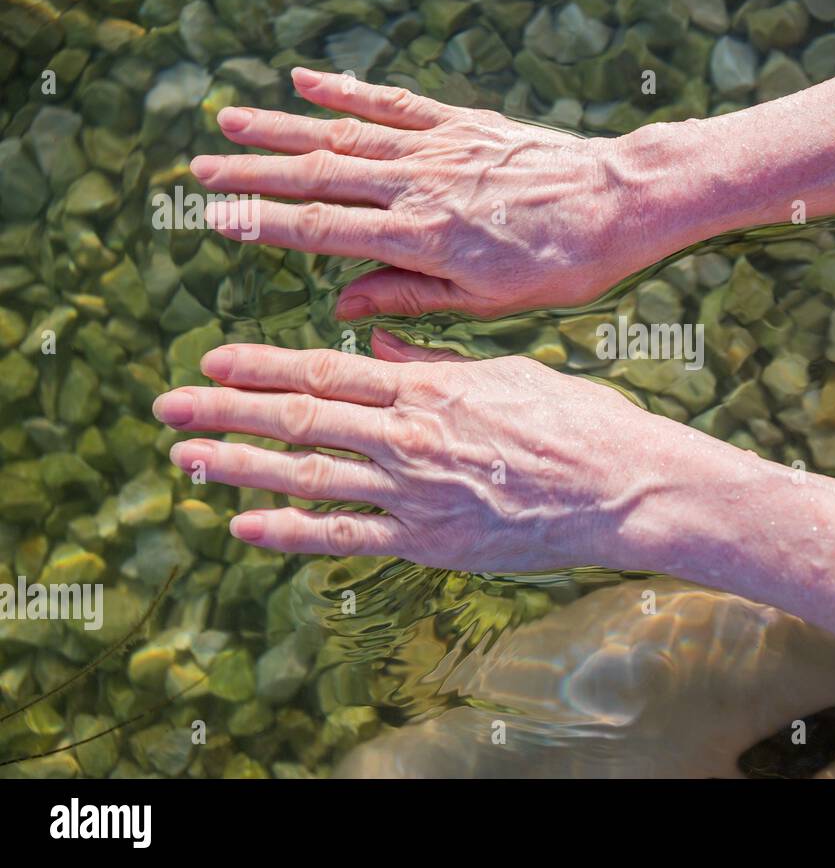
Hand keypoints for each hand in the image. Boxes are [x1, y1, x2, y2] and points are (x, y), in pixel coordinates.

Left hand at [153, 329, 658, 570]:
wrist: (623, 485)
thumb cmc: (575, 421)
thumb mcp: (506, 369)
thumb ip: (432, 356)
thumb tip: (373, 336)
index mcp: (429, 386)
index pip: (327, 370)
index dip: (262, 366)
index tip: (213, 360)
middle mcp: (411, 435)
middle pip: (300, 419)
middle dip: (227, 411)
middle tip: (170, 406)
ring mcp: (416, 492)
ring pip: (309, 475)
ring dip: (240, 465)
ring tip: (188, 458)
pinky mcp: (430, 540)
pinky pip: (346, 537)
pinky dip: (291, 530)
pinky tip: (246, 523)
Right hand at [192, 68, 642, 318]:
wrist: (620, 203)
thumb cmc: (563, 265)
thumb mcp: (490, 303)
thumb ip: (412, 298)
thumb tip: (344, 303)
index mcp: (422, 240)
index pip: (324, 231)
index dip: (264, 224)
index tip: (216, 219)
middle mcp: (420, 186)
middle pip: (319, 177)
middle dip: (254, 173)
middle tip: (200, 170)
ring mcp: (439, 148)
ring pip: (345, 135)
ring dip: (284, 128)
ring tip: (231, 120)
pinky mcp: (463, 123)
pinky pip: (395, 104)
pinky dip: (349, 92)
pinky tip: (308, 80)